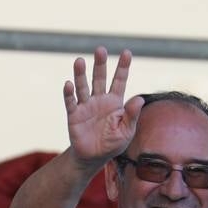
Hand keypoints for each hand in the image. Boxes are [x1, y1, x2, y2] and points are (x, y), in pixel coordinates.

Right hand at [64, 47, 142, 166]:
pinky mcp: (74, 115)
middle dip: (100, 64)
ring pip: (83, 86)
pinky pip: (71, 102)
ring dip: (80, 74)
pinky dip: (69, 94)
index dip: (123, 67)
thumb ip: (132, 115)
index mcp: (115, 102)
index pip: (119, 81)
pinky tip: (68, 84)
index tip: (127, 52)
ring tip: (79, 60)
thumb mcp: (127, 131)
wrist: (93, 157)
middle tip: (100, 49)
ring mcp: (86, 106)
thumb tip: (139, 99)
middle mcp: (99, 100)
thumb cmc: (113, 144)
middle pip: (99, 78)